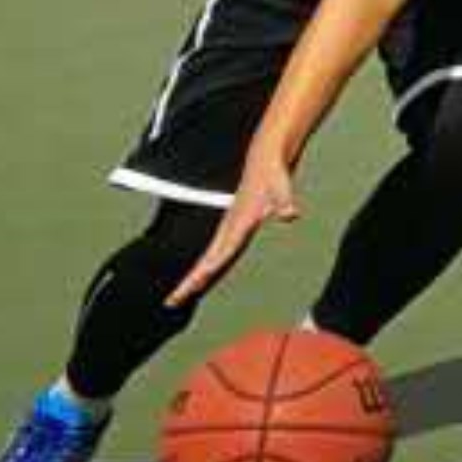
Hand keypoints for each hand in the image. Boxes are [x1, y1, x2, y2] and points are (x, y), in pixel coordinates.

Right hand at [168, 142, 299, 306]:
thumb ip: (284, 201)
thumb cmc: (273, 174)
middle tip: (171, 301)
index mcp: (239, 223)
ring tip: (177, 298)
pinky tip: (203, 279)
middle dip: (189, 282)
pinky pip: (217, 254)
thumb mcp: (281, 186)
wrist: (263, 159)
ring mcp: (229, 229)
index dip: (210, 268)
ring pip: (209, 259)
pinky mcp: (233, 229)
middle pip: (207, 261)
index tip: (196, 284)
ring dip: (194, 278)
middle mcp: (230, 228)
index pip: (222, 252)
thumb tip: (290, 215)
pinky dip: (208, 269)